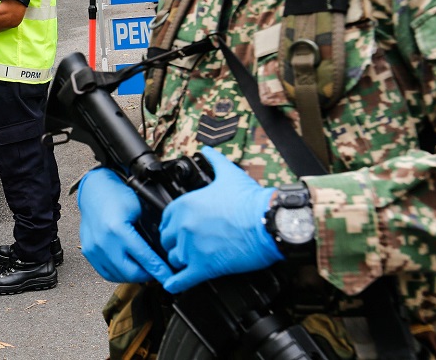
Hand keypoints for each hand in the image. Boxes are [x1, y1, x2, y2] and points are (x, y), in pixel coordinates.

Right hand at [78, 168, 174, 284]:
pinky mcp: (88, 252)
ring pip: (118, 276)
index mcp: (117, 230)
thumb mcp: (138, 210)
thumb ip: (148, 233)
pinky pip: (106, 272)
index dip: (160, 271)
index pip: (144, 258)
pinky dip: (119, 274)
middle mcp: (103, 242)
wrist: (94, 190)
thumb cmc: (117, 196)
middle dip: (147, 276)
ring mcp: (93, 249)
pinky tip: (128, 268)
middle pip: (131, 273)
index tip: (170, 278)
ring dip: (133, 276)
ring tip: (144, 269)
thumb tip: (162, 255)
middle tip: (158, 272)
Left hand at [159, 146, 281, 293]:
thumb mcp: (228, 175)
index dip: (173, 226)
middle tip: (186, 246)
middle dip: (176, 243)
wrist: (270, 221)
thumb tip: (208, 150)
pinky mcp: (205, 266)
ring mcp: (192, 247)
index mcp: (185, 205)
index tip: (179, 230)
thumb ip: (214, 161)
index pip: (166, 219)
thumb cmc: (250, 200)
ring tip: (190, 262)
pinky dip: (176, 283)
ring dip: (182, 260)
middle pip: (168, 240)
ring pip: (175, 258)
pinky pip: (182, 279)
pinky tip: (173, 285)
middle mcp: (184, 225)